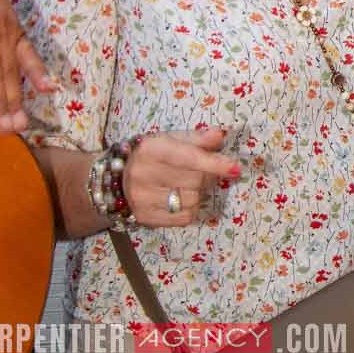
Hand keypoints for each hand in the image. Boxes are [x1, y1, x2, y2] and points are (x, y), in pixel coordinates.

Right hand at [123, 127, 243, 226]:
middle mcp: (143, 174)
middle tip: (200, 171)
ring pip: (193, 200)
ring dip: (199, 193)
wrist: (118, 178)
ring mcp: (142, 198)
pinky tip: (179, 198)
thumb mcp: (171, 139)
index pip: (188, 157)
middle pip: (195, 180)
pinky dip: (190, 208)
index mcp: (151, 149)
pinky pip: (185, 217)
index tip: (235, 168)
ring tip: (185, 184)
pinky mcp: (146, 218)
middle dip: (206, 176)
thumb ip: (198, 139)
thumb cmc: (152, 155)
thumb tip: (221, 135)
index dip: (214, 163)